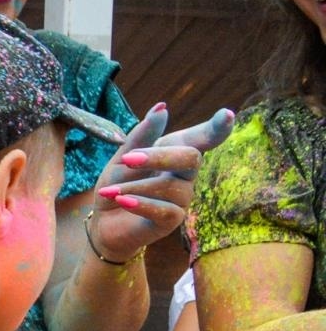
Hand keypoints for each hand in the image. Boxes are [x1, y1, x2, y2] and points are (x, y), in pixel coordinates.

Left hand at [89, 104, 234, 260]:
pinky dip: (141, 204)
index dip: (218, 128)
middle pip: (190, 158)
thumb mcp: (123, 159)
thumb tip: (162, 108)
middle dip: (159, 157)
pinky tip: (122, 200)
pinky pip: (165, 210)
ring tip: (110, 190)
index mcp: (175, 152)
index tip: (228, 115)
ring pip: (170, 187)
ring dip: (134, 186)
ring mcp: (182, 199)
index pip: (203, 138)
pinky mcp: (172, 221)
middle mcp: (185, 175)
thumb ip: (141, 136)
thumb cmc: (117, 185)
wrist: (102, 222)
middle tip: (128, 159)